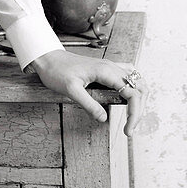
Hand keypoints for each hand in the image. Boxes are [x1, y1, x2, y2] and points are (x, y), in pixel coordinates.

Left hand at [30, 49, 146, 136]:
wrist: (47, 57)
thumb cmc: (56, 70)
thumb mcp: (70, 89)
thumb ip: (88, 104)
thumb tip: (104, 119)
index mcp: (106, 71)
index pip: (133, 93)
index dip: (135, 114)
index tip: (128, 130)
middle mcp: (111, 67)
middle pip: (139, 88)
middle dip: (139, 110)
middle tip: (130, 128)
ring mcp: (109, 66)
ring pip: (136, 81)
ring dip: (139, 99)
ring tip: (132, 116)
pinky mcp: (105, 68)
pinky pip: (128, 75)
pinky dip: (133, 88)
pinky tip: (128, 99)